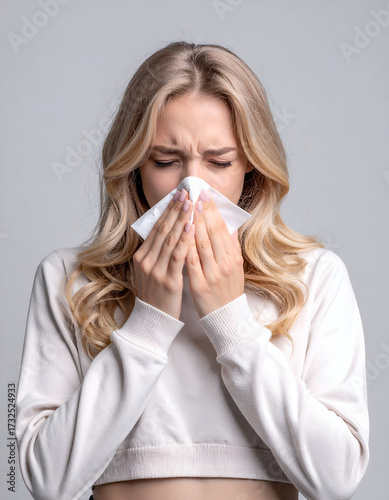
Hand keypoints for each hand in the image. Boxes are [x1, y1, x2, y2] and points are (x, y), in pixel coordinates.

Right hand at [132, 189, 194, 319]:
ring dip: (181, 219)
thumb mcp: (151, 270)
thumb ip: (157, 252)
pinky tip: (192, 227)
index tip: (178, 195)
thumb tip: (169, 231)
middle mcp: (146, 260)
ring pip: (170, 239)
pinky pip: (177, 256)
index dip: (168, 210)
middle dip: (175, 209)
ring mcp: (155, 270)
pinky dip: (184, 240)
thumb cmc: (157, 294)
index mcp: (142, 256)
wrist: (154, 320)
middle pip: (162, 229)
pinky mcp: (167, 280)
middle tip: (186, 192)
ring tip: (191, 203)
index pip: (156, 227)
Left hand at [185, 190, 244, 317]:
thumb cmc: (229, 290)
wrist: (226, 318)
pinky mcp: (199, 285)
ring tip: (186, 207)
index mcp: (233, 258)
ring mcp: (212, 274)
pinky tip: (179, 233)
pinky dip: (185, 245)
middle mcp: (224, 264)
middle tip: (194, 194)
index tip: (205, 195)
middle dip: (202, 211)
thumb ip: (233, 247)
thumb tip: (230, 226)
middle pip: (211, 232)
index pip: (222, 228)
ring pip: (201, 243)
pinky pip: (190, 261)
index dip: (213, 210)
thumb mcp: (237, 268)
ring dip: (192, 223)